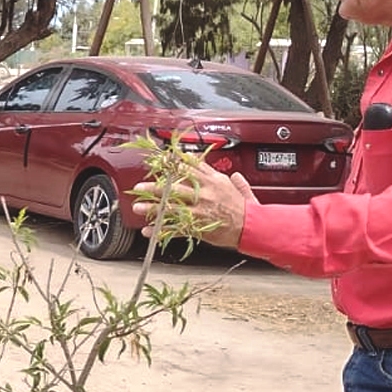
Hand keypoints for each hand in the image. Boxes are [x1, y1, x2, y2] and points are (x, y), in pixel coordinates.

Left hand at [131, 158, 253, 248]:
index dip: (173, 163)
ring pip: (171, 208)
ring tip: (138, 209)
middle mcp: (204, 194)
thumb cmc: (246, 208)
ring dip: (152, 209)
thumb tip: (232, 175)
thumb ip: (231, 180)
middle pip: (174, 188)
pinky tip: (149, 232)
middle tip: (139, 187)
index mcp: (212, 181)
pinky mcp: (199, 227)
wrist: (253, 227)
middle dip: (154, 187)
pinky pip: (176, 229)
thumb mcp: (238, 187)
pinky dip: (161, 232)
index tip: (160, 159)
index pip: (189, 167)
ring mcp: (200, 210)